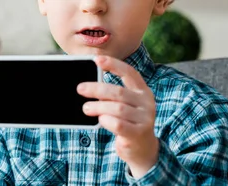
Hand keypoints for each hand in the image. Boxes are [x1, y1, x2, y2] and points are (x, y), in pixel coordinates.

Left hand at [77, 56, 158, 178]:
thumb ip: (112, 96)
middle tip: (80, 89)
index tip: (96, 59)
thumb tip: (88, 86)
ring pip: (117, 108)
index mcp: (143, 91)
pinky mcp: (138, 133)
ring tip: (86, 108)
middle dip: (96, 89)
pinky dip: (105, 120)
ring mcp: (144, 118)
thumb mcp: (124, 106)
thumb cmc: (128, 123)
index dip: (113, 64)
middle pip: (118, 92)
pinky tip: (100, 120)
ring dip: (98, 107)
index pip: (129, 73)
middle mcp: (146, 102)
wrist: (143, 149)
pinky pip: (117, 124)